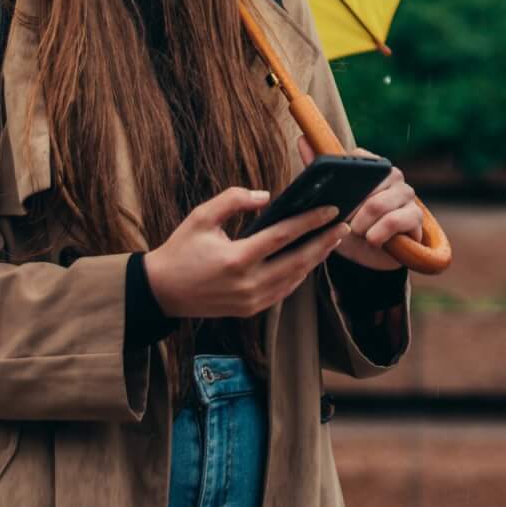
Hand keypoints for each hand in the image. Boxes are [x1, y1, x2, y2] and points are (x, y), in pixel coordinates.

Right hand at [143, 183, 347, 318]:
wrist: (162, 291)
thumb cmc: (181, 249)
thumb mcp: (201, 217)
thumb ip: (233, 200)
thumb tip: (267, 195)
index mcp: (236, 258)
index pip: (283, 236)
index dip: (310, 221)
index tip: (330, 209)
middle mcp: (248, 283)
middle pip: (298, 261)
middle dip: (324, 242)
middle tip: (343, 226)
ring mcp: (251, 300)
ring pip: (294, 278)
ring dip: (315, 259)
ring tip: (331, 240)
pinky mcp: (250, 310)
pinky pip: (284, 291)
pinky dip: (299, 275)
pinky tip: (309, 260)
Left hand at [296, 136, 424, 272]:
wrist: (365, 255)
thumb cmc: (347, 223)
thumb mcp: (329, 200)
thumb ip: (315, 169)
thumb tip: (302, 139)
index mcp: (372, 165)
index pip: (358, 159)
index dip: (345, 184)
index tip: (339, 201)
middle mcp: (392, 174)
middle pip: (367, 186)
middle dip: (351, 211)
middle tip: (347, 223)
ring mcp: (406, 193)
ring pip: (377, 205)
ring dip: (362, 226)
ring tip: (360, 233)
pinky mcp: (415, 215)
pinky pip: (393, 221)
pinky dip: (377, 234)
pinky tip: (373, 240)